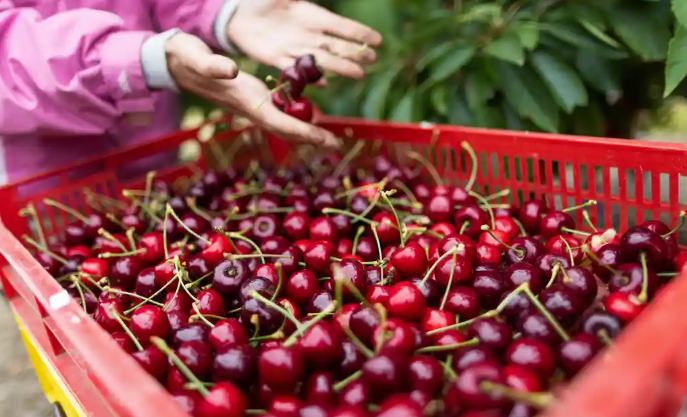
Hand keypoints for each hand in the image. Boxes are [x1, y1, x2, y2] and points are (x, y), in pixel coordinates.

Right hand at [166, 33, 339, 147]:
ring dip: (306, 131)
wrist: (174, 64)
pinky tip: (311, 117)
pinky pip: (279, 114)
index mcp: (244, 99)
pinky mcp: (252, 99)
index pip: (277, 121)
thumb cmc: (186, 58)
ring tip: (330, 137)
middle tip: (336, 144)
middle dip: (310, 137)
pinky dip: (297, 118)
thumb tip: (231, 69)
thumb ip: (212, 64)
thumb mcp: (196, 55)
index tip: (323, 138)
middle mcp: (251, 108)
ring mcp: (251, 106)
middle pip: (286, 129)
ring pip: (283, 124)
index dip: (302, 131)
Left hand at [226, 0, 381, 79]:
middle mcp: (308, 34)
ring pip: (322, 59)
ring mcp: (295, 48)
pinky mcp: (277, 59)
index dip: (359, 32)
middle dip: (356, 53)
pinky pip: (296, 69)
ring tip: (359, 74)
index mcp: (312, 15)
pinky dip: (310, 77)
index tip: (378, 40)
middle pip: (336, 45)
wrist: (240, 15)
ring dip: (341, 67)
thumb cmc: (265, 0)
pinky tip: (324, 83)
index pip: (341, 25)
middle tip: (373, 60)